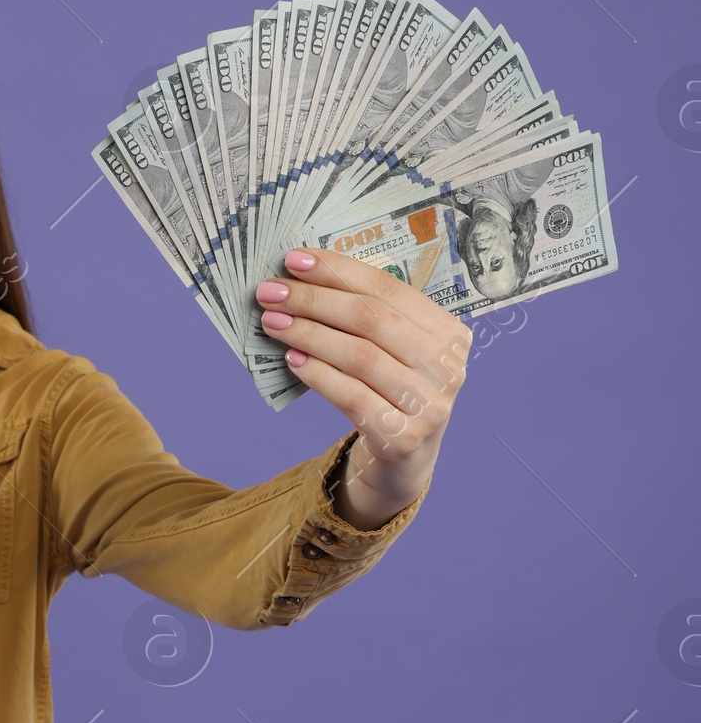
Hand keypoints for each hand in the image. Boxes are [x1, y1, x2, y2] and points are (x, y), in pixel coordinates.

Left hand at [255, 247, 470, 528]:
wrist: (403, 462)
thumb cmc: (390, 394)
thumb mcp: (394, 353)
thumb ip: (369, 319)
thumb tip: (305, 278)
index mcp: (449, 333)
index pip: (388, 288)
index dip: (338, 271)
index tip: (293, 260)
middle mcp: (447, 366)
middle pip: (372, 319)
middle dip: (315, 300)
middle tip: (271, 293)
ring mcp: (430, 405)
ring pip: (360, 356)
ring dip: (309, 334)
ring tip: (273, 323)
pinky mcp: (404, 438)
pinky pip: (352, 397)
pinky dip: (318, 375)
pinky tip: (292, 360)